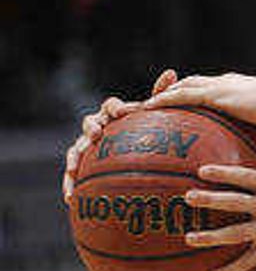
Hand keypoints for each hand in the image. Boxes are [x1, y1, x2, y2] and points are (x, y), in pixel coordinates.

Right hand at [63, 69, 177, 201]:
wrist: (135, 148)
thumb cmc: (146, 128)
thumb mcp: (154, 114)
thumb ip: (160, 95)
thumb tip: (171, 71)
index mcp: (114, 113)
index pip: (110, 105)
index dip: (114, 107)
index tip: (120, 112)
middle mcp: (98, 126)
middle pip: (89, 123)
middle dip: (90, 127)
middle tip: (97, 134)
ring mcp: (88, 145)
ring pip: (76, 149)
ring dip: (73, 158)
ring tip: (74, 169)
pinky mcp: (83, 164)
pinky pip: (73, 175)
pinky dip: (68, 184)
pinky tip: (69, 198)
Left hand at [145, 73, 255, 130]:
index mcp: (239, 88)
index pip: (210, 87)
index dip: (195, 94)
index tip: (183, 105)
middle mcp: (225, 82)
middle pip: (190, 83)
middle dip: (170, 91)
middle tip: (153, 104)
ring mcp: (219, 86)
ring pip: (180, 86)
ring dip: (160, 94)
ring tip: (142, 107)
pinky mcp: (215, 94)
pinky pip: (180, 95)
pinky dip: (163, 99)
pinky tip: (147, 108)